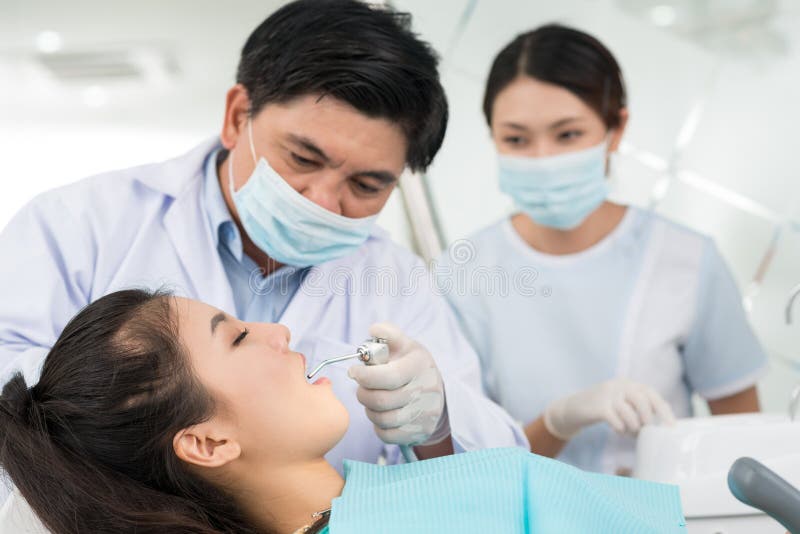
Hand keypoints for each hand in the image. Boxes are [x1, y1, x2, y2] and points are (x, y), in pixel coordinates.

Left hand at [348, 323, 447, 445]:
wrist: (437, 395)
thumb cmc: (412, 366)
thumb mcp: (405, 345)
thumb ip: (388, 334)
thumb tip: (373, 329)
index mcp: (420, 365)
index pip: (389, 376)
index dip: (365, 376)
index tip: (354, 372)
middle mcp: (426, 390)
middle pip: (381, 400)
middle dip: (363, 393)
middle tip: (361, 387)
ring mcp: (425, 414)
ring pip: (383, 419)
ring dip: (369, 410)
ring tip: (372, 399)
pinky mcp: (419, 432)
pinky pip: (387, 435)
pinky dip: (378, 426)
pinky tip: (381, 413)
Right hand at [543, 379, 675, 440]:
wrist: (572, 407)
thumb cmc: (602, 409)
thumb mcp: (620, 402)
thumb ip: (637, 407)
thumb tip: (660, 425)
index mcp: (628, 383)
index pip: (651, 394)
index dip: (664, 411)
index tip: (671, 427)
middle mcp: (619, 385)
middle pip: (643, 401)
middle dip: (647, 420)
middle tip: (644, 431)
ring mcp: (607, 394)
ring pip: (630, 413)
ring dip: (633, 427)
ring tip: (629, 432)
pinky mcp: (598, 406)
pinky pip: (616, 420)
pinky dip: (620, 429)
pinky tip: (618, 431)